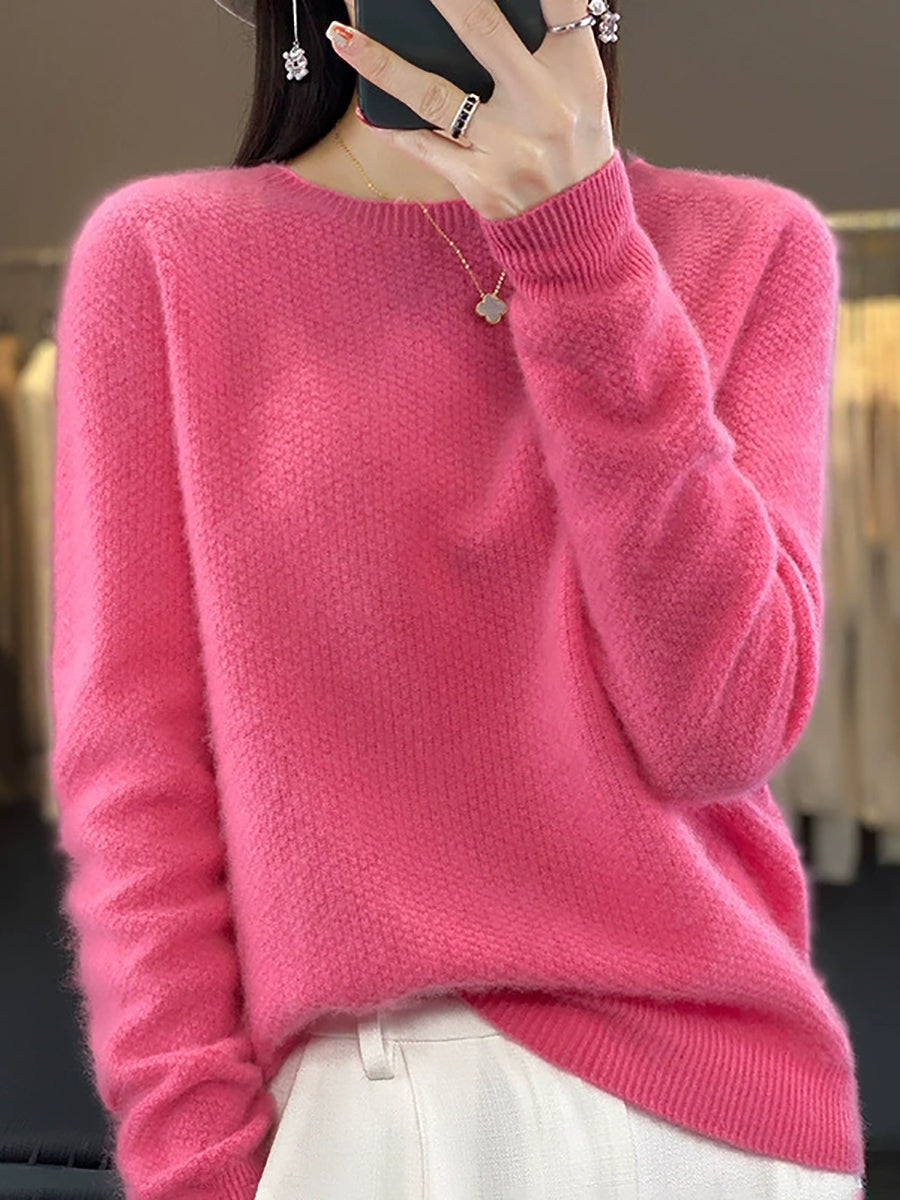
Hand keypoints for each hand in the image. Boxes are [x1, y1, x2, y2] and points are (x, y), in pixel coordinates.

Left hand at [324, 0, 616, 220]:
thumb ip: (552, 41)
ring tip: (343, 35)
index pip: (554, 1)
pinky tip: (364, 107)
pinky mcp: (481, 182)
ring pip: (434, 94)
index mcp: (576, 71)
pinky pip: (424, 147)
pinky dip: (390, 127)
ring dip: (381, 62)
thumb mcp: (583, 89)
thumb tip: (504, 2)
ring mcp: (509, 147)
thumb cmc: (574, 145)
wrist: (577, 228)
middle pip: (482, 30)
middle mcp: (544, 105)